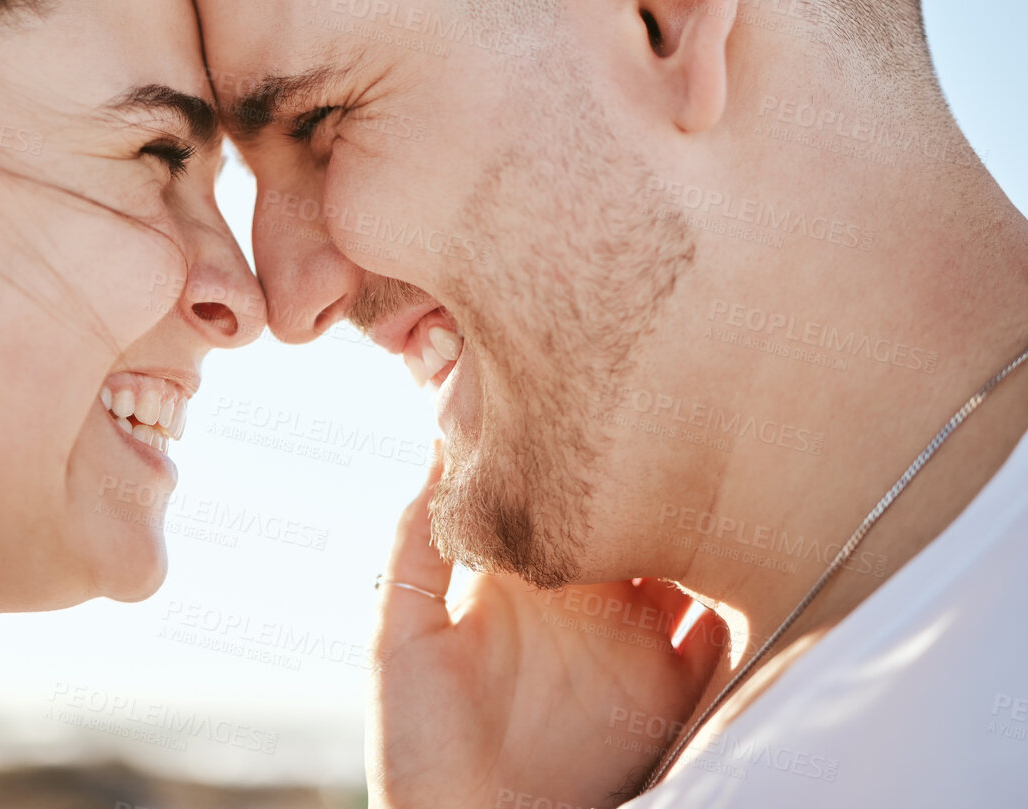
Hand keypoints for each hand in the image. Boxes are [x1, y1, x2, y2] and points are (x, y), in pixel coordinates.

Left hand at [367, 443, 727, 808]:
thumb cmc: (419, 743)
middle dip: (656, 474)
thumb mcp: (399, 632)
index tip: (595, 397)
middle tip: (675, 422)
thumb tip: (437, 447)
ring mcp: (630, 642)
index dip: (579, 451)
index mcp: (522, 573)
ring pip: (684, 562)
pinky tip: (740, 563)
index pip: (562, 495)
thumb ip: (415, 543)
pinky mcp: (669, 692)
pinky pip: (721, 637)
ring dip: (703, 526)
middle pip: (633, 517)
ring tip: (713, 481)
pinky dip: (740, 600)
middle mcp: (583, 596)